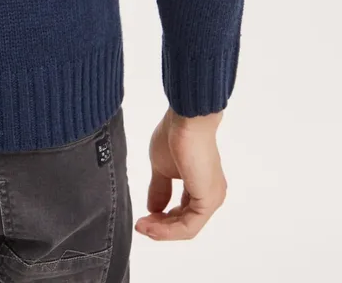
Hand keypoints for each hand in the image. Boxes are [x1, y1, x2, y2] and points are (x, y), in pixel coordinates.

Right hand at [135, 107, 226, 240]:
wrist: (187, 120)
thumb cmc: (176, 135)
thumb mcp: (162, 167)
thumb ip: (160, 189)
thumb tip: (153, 208)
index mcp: (201, 186)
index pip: (182, 213)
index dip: (161, 220)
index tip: (142, 218)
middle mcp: (210, 194)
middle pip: (184, 223)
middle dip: (160, 227)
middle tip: (140, 225)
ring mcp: (211, 198)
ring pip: (186, 227)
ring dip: (162, 231)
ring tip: (142, 227)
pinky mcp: (207, 200)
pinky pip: (188, 226)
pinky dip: (168, 229)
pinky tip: (151, 225)